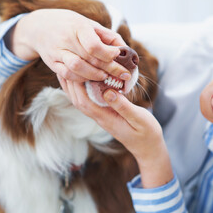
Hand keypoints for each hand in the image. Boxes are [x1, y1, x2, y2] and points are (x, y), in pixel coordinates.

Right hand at [5, 9, 130, 81]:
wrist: (40, 27)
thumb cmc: (71, 25)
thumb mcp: (88, 24)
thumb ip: (107, 36)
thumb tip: (125, 49)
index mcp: (78, 27)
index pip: (94, 45)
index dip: (108, 53)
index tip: (118, 56)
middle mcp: (66, 39)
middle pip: (89, 58)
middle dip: (109, 68)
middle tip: (123, 74)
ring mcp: (57, 52)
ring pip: (77, 68)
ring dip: (95, 75)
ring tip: (106, 77)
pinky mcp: (52, 63)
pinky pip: (67, 75)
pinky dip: (81, 79)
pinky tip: (91, 78)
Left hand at [57, 76, 172, 187]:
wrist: (148, 148)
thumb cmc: (147, 133)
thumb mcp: (139, 118)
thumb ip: (123, 106)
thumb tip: (108, 92)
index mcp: (106, 118)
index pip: (84, 102)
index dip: (76, 86)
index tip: (73, 69)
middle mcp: (101, 118)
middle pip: (78, 101)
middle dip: (70, 84)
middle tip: (64, 65)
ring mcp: (103, 117)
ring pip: (82, 101)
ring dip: (74, 87)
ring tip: (69, 70)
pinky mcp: (107, 115)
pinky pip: (91, 101)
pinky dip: (84, 90)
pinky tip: (85, 80)